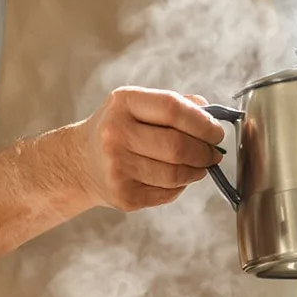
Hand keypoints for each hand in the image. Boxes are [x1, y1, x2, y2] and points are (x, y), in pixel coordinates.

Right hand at [69, 87, 226, 212]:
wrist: (80, 161)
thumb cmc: (119, 129)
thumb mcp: (138, 105)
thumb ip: (175, 104)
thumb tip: (212, 115)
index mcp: (123, 102)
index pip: (173, 109)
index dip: (203, 122)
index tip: (217, 131)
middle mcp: (115, 133)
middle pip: (177, 146)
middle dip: (205, 152)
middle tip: (213, 153)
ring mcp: (116, 166)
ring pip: (176, 174)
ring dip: (197, 171)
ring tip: (199, 166)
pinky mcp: (122, 194)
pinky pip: (167, 192)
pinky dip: (179, 186)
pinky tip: (175, 178)